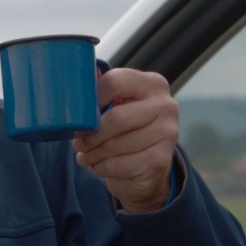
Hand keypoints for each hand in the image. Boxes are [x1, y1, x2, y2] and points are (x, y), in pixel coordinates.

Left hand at [73, 68, 178, 212]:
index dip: (91, 99)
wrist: (150, 164)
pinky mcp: (161, 161)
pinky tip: (99, 166)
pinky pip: (119, 165)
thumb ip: (104, 90)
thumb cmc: (129, 127)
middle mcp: (165, 106)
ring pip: (115, 145)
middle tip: (78, 143)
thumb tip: (84, 77)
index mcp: (153, 84)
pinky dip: (102, 168)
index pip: (115, 82)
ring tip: (85, 156)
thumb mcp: (120, 104)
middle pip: (115, 118)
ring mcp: (167, 134)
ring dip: (92, 154)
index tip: (80, 114)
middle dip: (90, 134)